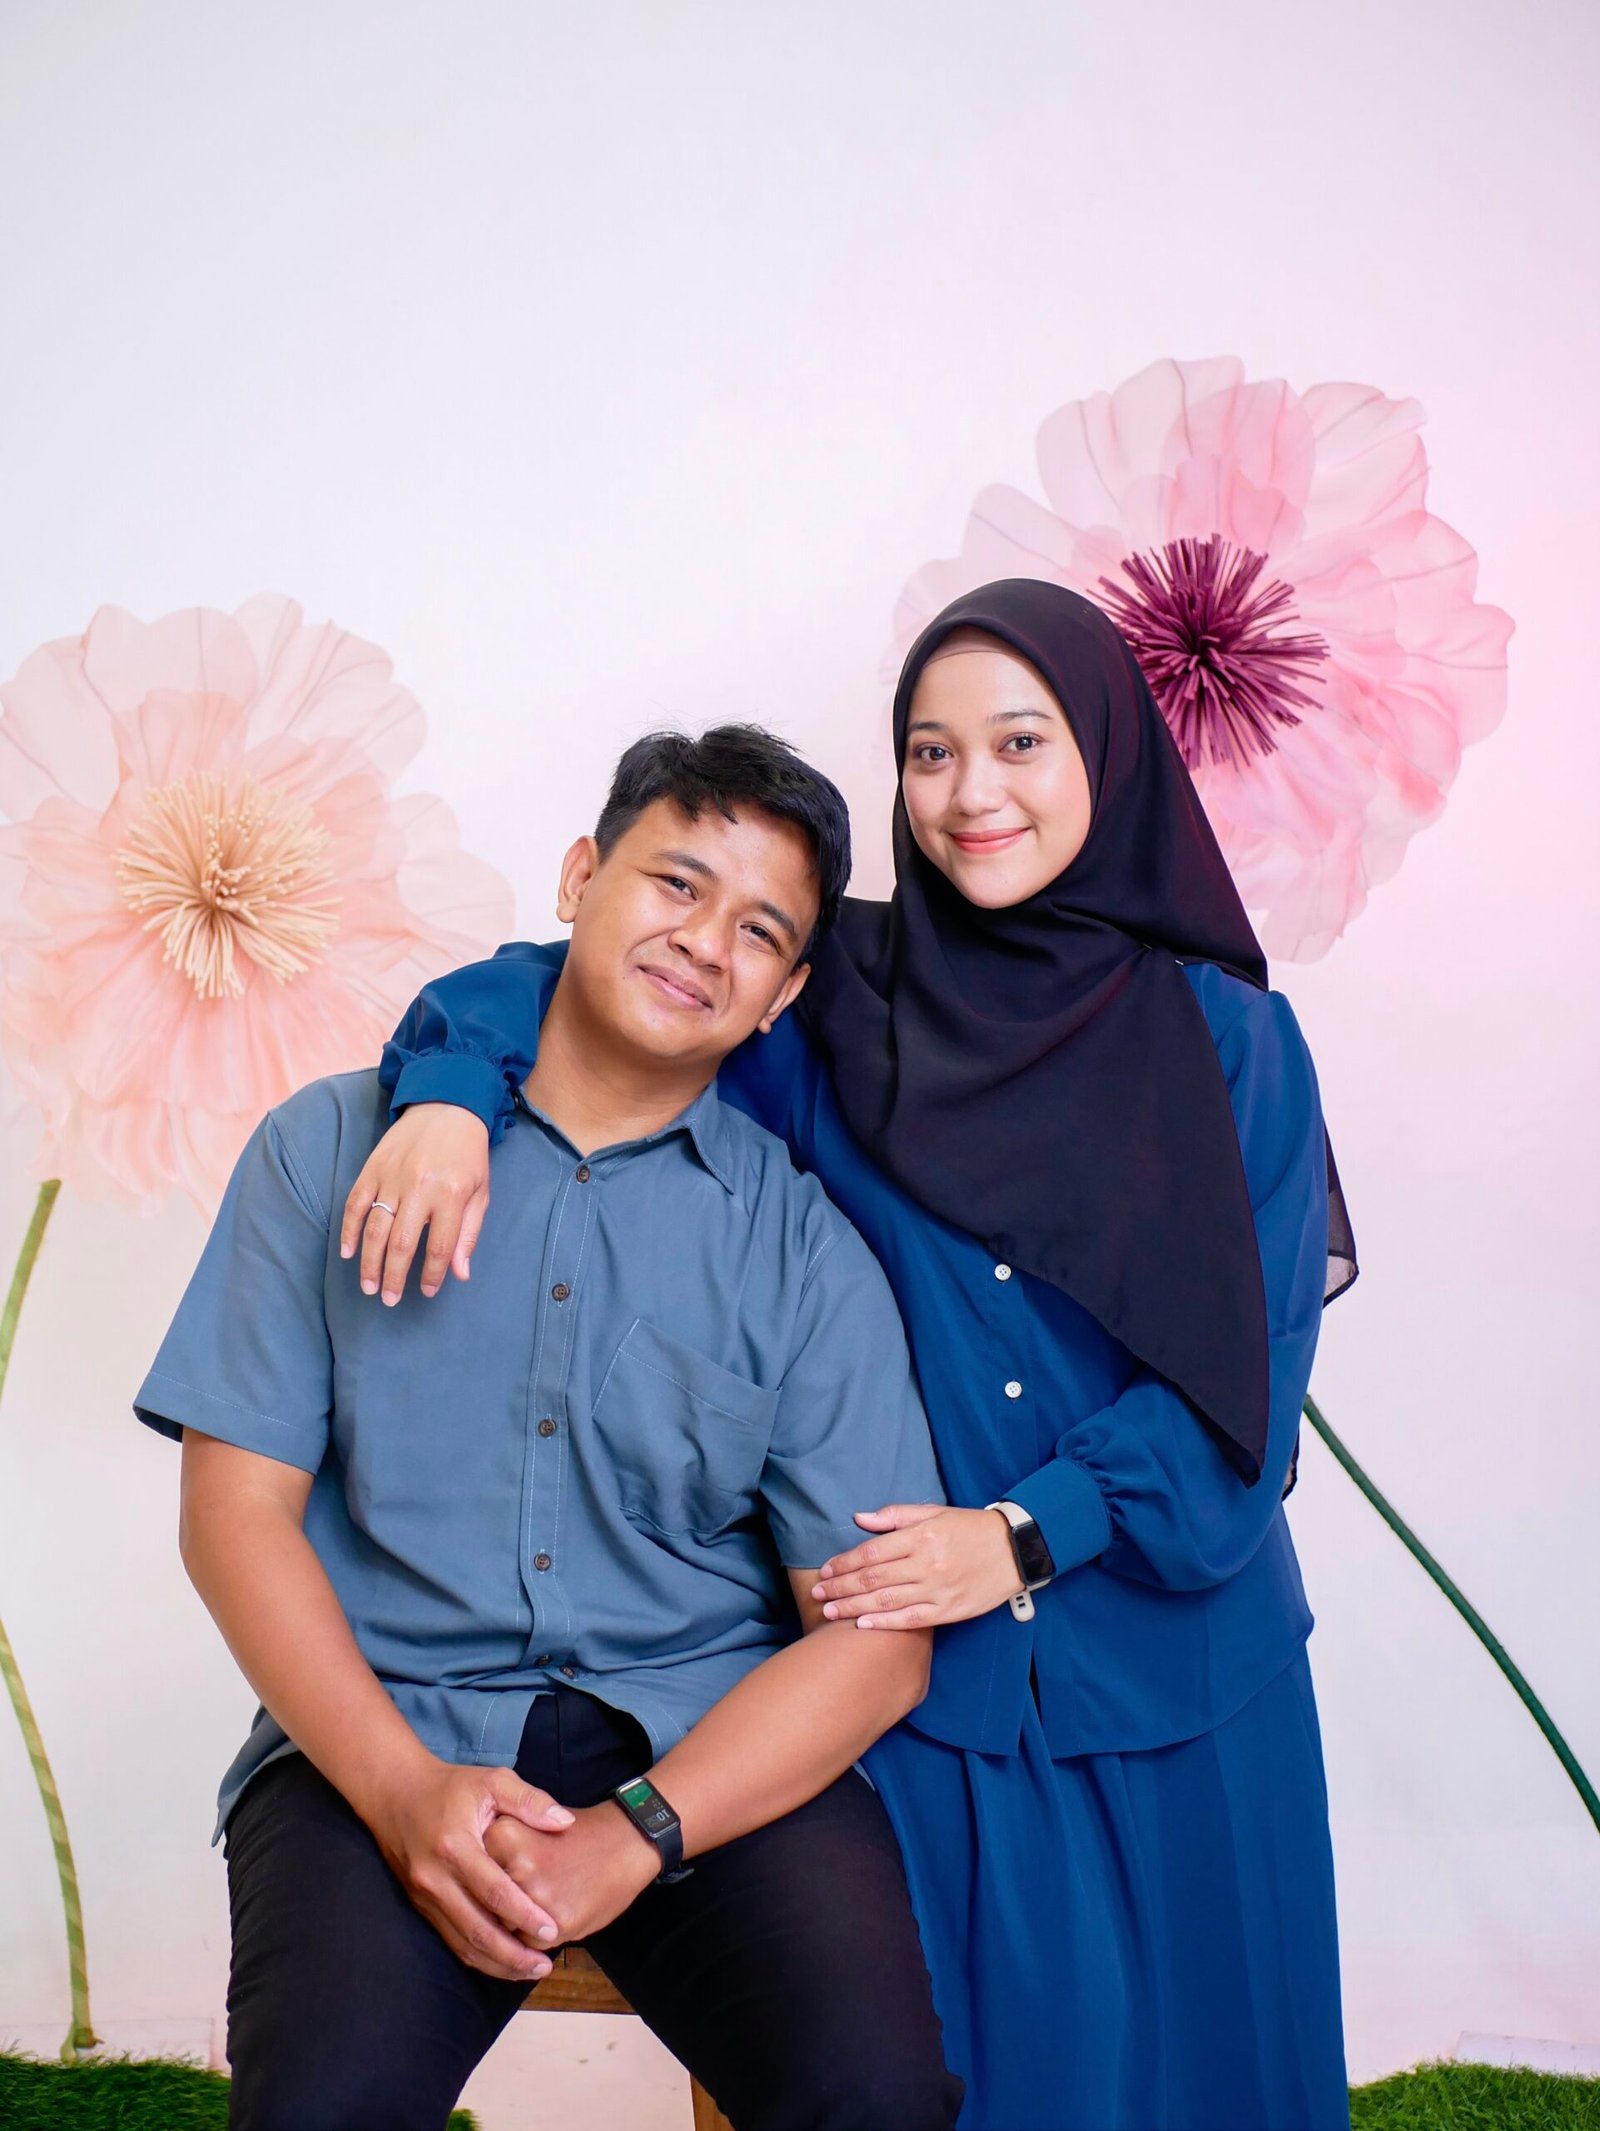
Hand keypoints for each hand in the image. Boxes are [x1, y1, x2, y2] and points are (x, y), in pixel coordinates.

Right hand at [340, 1102, 491, 1303]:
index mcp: (451, 1195)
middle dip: (394, 1277)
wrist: (446, 1106)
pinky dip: (348, 1230)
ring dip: (369, 1262)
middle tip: (389, 1299)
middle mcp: (420, 1188)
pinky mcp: (373, 1168)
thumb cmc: (468, 1154)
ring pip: (374, 1229)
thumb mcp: (480, 1192)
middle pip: (402, 1244)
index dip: (433, 1275)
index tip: (428, 1292)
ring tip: (368, 1286)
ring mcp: (392, 1177)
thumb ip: (468, 1233)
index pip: (440, 1247)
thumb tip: (460, 1274)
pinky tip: (346, 1253)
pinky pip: (355, 1204)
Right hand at [364, 1755, 575, 1981]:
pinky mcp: (419, 1905)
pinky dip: (475, 1955)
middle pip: (477, 1929)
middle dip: (512, 1954)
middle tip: (544, 1965)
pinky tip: (500, 1961)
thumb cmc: (450, 1786)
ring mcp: (424, 1895)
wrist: (395, 1793)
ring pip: (461, 1943)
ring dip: (495, 1963)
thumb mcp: (492, 1781)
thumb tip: (565, 1821)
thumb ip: (530, 1801)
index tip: (551, 1930)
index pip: (494, 1891)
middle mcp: (436, 1877)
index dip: (524, 1915)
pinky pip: (449, 1939)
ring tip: (529, 1970)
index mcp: (456, 1846)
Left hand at [485, 1802, 659, 1947]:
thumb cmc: (577, 1834)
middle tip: (524, 1893)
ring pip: (503, 1928)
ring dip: (513, 1927)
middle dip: (496, 1908)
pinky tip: (553, 1916)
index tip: (497, 1877)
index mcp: (505, 1835)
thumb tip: (468, 1882)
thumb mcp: (534, 1822)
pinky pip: (528, 1944)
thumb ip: (499, 1848)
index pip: (473, 1873)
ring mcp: (536, 1897)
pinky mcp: (556, 1923)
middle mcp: (516, 1866)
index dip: (484, 1882)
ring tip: (540, 1905)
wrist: (626, 1842)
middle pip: (484, 1904)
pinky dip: (535, 1939)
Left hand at [811, 1503, 1024, 1630]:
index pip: (871, 1552)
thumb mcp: (934, 1512)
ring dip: (853, 1607)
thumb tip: (859, 1519)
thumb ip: (894, 1516)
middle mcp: (926, 1564)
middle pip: (873, 1579)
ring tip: (829, 1612)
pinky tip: (862, 1624)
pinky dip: (884, 1623)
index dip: (844, 1563)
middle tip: (818, 1594)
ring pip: (886, 1601)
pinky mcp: (948, 1610)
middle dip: (841, 1587)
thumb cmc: (969, 1528)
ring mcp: (937, 1590)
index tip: (826, 1571)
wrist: (1013, 1550)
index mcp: (920, 1536)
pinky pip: (910, 1619)